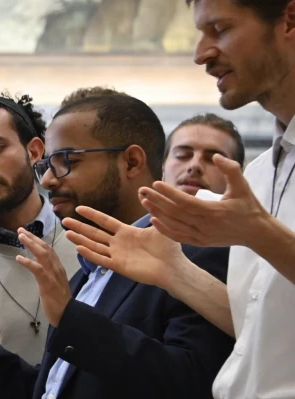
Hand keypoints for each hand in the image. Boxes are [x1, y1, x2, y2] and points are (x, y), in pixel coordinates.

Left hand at [13, 229, 70, 327]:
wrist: (68, 314)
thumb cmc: (59, 302)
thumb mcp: (54, 283)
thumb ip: (48, 274)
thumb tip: (39, 268)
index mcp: (58, 268)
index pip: (49, 250)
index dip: (38, 240)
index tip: (28, 233)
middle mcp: (57, 268)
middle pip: (45, 248)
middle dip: (33, 237)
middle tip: (20, 229)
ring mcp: (53, 274)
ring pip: (42, 254)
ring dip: (31, 244)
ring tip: (20, 236)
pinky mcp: (48, 282)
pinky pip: (37, 269)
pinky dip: (28, 262)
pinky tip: (18, 257)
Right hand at [62, 207, 186, 290]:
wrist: (173, 266)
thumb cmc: (169, 247)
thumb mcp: (159, 223)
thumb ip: (150, 209)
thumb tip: (144, 191)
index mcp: (126, 232)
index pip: (105, 221)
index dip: (92, 215)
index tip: (79, 208)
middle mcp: (118, 243)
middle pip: (94, 233)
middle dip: (80, 227)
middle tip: (64, 221)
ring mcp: (117, 255)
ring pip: (94, 246)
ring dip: (80, 240)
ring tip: (67, 233)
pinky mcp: (119, 266)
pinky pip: (102, 259)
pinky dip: (91, 254)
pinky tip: (79, 248)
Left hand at [138, 155, 270, 247]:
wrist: (256, 232)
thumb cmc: (249, 206)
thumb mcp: (242, 186)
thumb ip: (231, 169)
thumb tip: (216, 156)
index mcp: (214, 211)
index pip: (185, 202)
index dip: (169, 193)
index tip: (155, 183)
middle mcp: (205, 225)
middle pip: (175, 212)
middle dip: (157, 200)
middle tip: (142, 190)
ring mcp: (201, 235)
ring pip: (173, 224)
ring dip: (157, 213)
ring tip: (144, 201)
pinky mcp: (199, 242)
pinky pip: (177, 236)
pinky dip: (164, 229)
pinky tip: (153, 219)